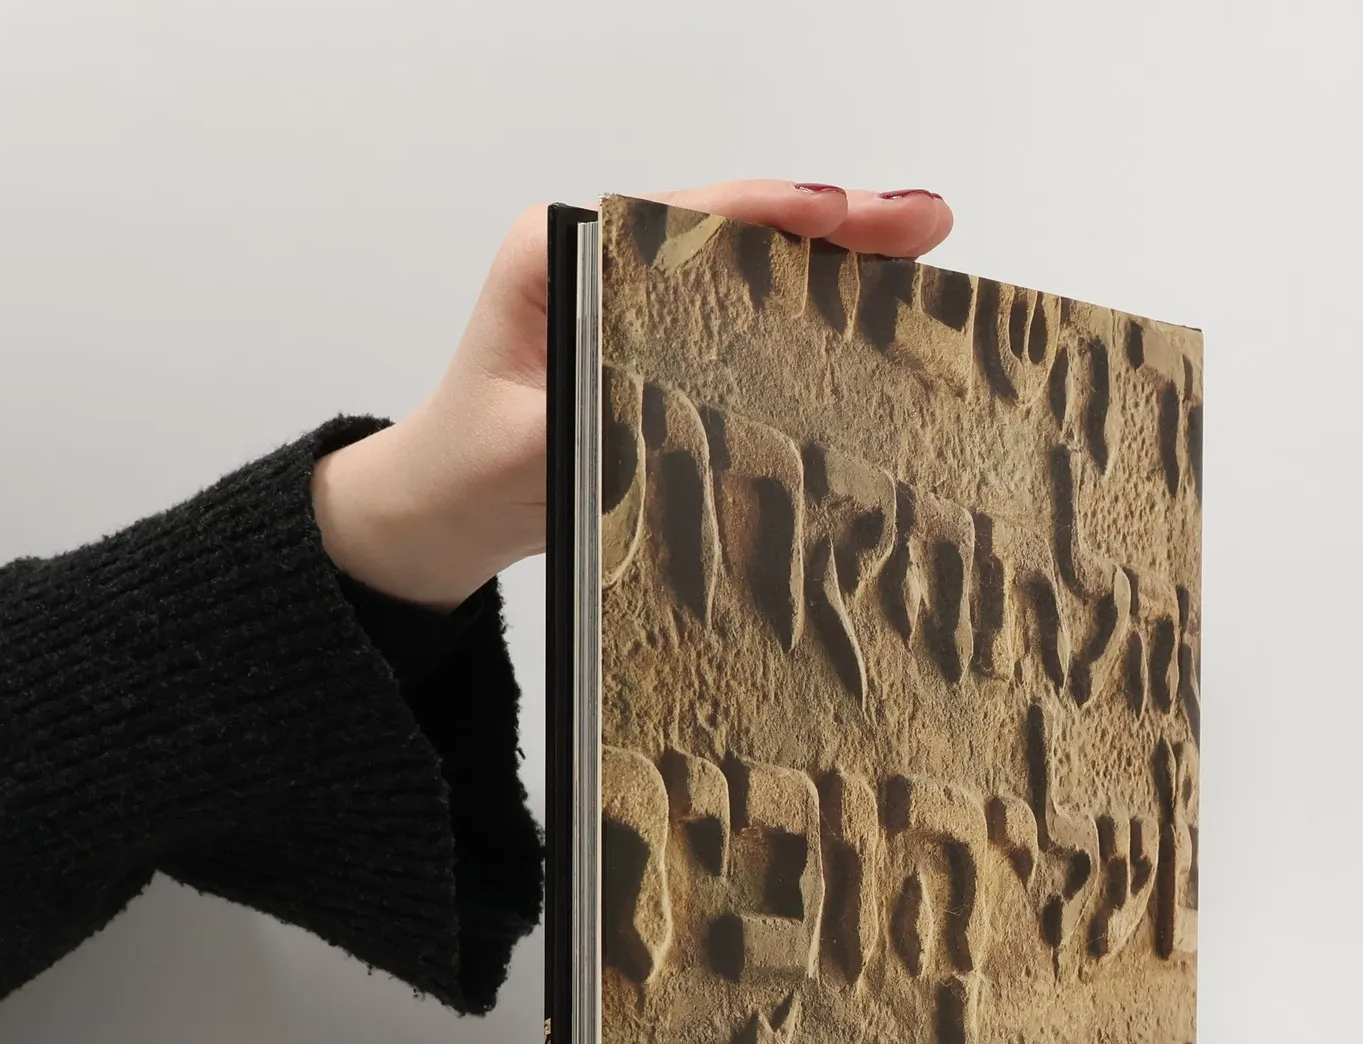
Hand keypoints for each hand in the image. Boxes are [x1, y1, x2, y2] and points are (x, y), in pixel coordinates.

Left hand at [312, 181, 954, 610]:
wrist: (440, 512)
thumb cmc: (473, 474)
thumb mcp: (535, 446)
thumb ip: (603, 412)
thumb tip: (696, 400)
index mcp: (556, 254)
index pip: (682, 217)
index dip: (771, 212)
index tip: (840, 214)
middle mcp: (599, 258)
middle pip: (732, 227)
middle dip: (833, 221)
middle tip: (922, 220)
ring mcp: (634, 296)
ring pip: (747, 263)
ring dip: (833, 260)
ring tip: (917, 247)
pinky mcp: (657, 338)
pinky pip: (741, 311)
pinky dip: (807, 308)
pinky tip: (872, 308)